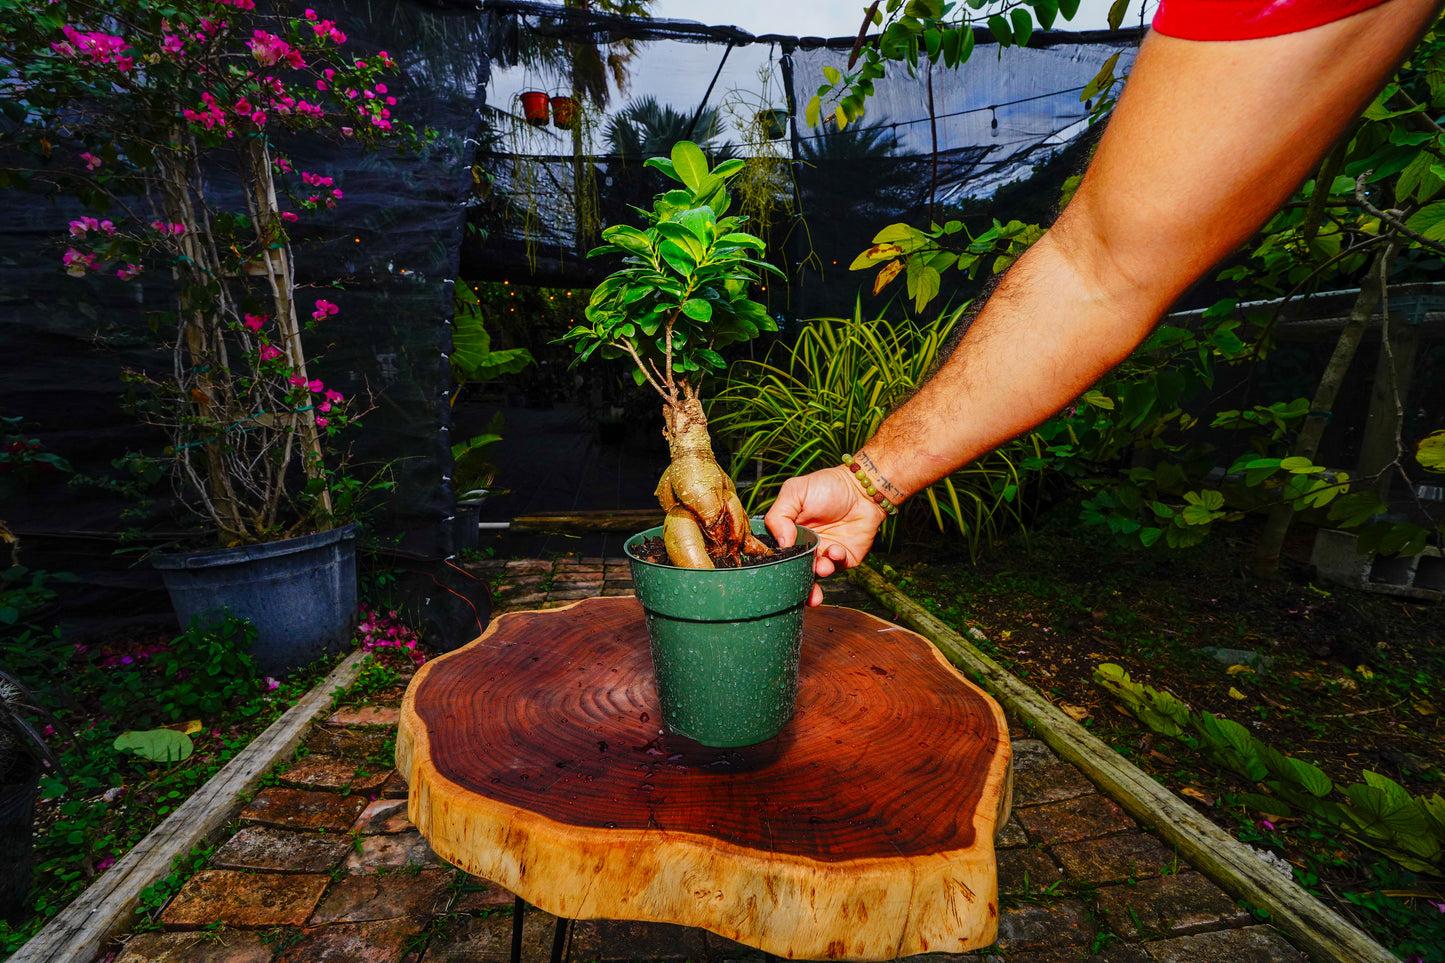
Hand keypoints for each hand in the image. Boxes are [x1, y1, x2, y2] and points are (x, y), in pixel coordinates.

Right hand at [765, 466, 886, 606]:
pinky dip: (834, 562)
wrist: (862, 488)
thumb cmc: (828, 486)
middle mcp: (804, 545)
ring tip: (821, 565)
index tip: (773, 568)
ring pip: (815, 573)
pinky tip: (835, 551)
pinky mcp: (843, 558)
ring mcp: (824, 553)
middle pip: (794, 569)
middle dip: (795, 579)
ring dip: (816, 572)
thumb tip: (781, 543)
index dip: (774, 562)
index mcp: (788, 532)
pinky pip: (836, 567)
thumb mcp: (795, 492)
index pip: (776, 552)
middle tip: (797, 578)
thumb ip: (779, 515)